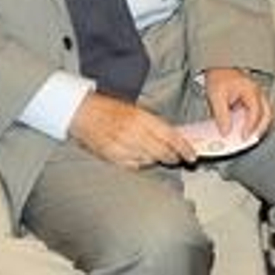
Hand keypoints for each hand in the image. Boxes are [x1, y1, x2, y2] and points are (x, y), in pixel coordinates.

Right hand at [70, 92, 196, 168]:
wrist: (82, 112)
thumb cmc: (109, 109)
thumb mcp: (136, 109)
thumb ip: (154, 123)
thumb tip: (173, 136)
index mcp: (142, 117)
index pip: (170, 136)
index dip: (184, 148)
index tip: (192, 155)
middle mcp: (134, 132)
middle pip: (162, 152)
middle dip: (173, 157)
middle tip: (178, 158)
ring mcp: (122, 146)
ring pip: (150, 161)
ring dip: (157, 160)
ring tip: (159, 156)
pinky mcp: (112, 157)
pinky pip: (134, 166)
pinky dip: (141, 164)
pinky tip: (141, 158)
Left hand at [202, 66, 273, 139]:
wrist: (218, 66)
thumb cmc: (219, 76)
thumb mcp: (216, 96)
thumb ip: (221, 115)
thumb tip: (226, 131)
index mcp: (251, 90)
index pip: (256, 112)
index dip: (251, 126)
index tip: (243, 137)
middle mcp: (258, 92)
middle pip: (267, 114)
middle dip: (260, 129)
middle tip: (250, 139)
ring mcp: (257, 94)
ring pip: (266, 113)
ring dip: (259, 125)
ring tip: (249, 135)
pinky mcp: (253, 97)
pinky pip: (259, 111)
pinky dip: (254, 120)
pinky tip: (244, 126)